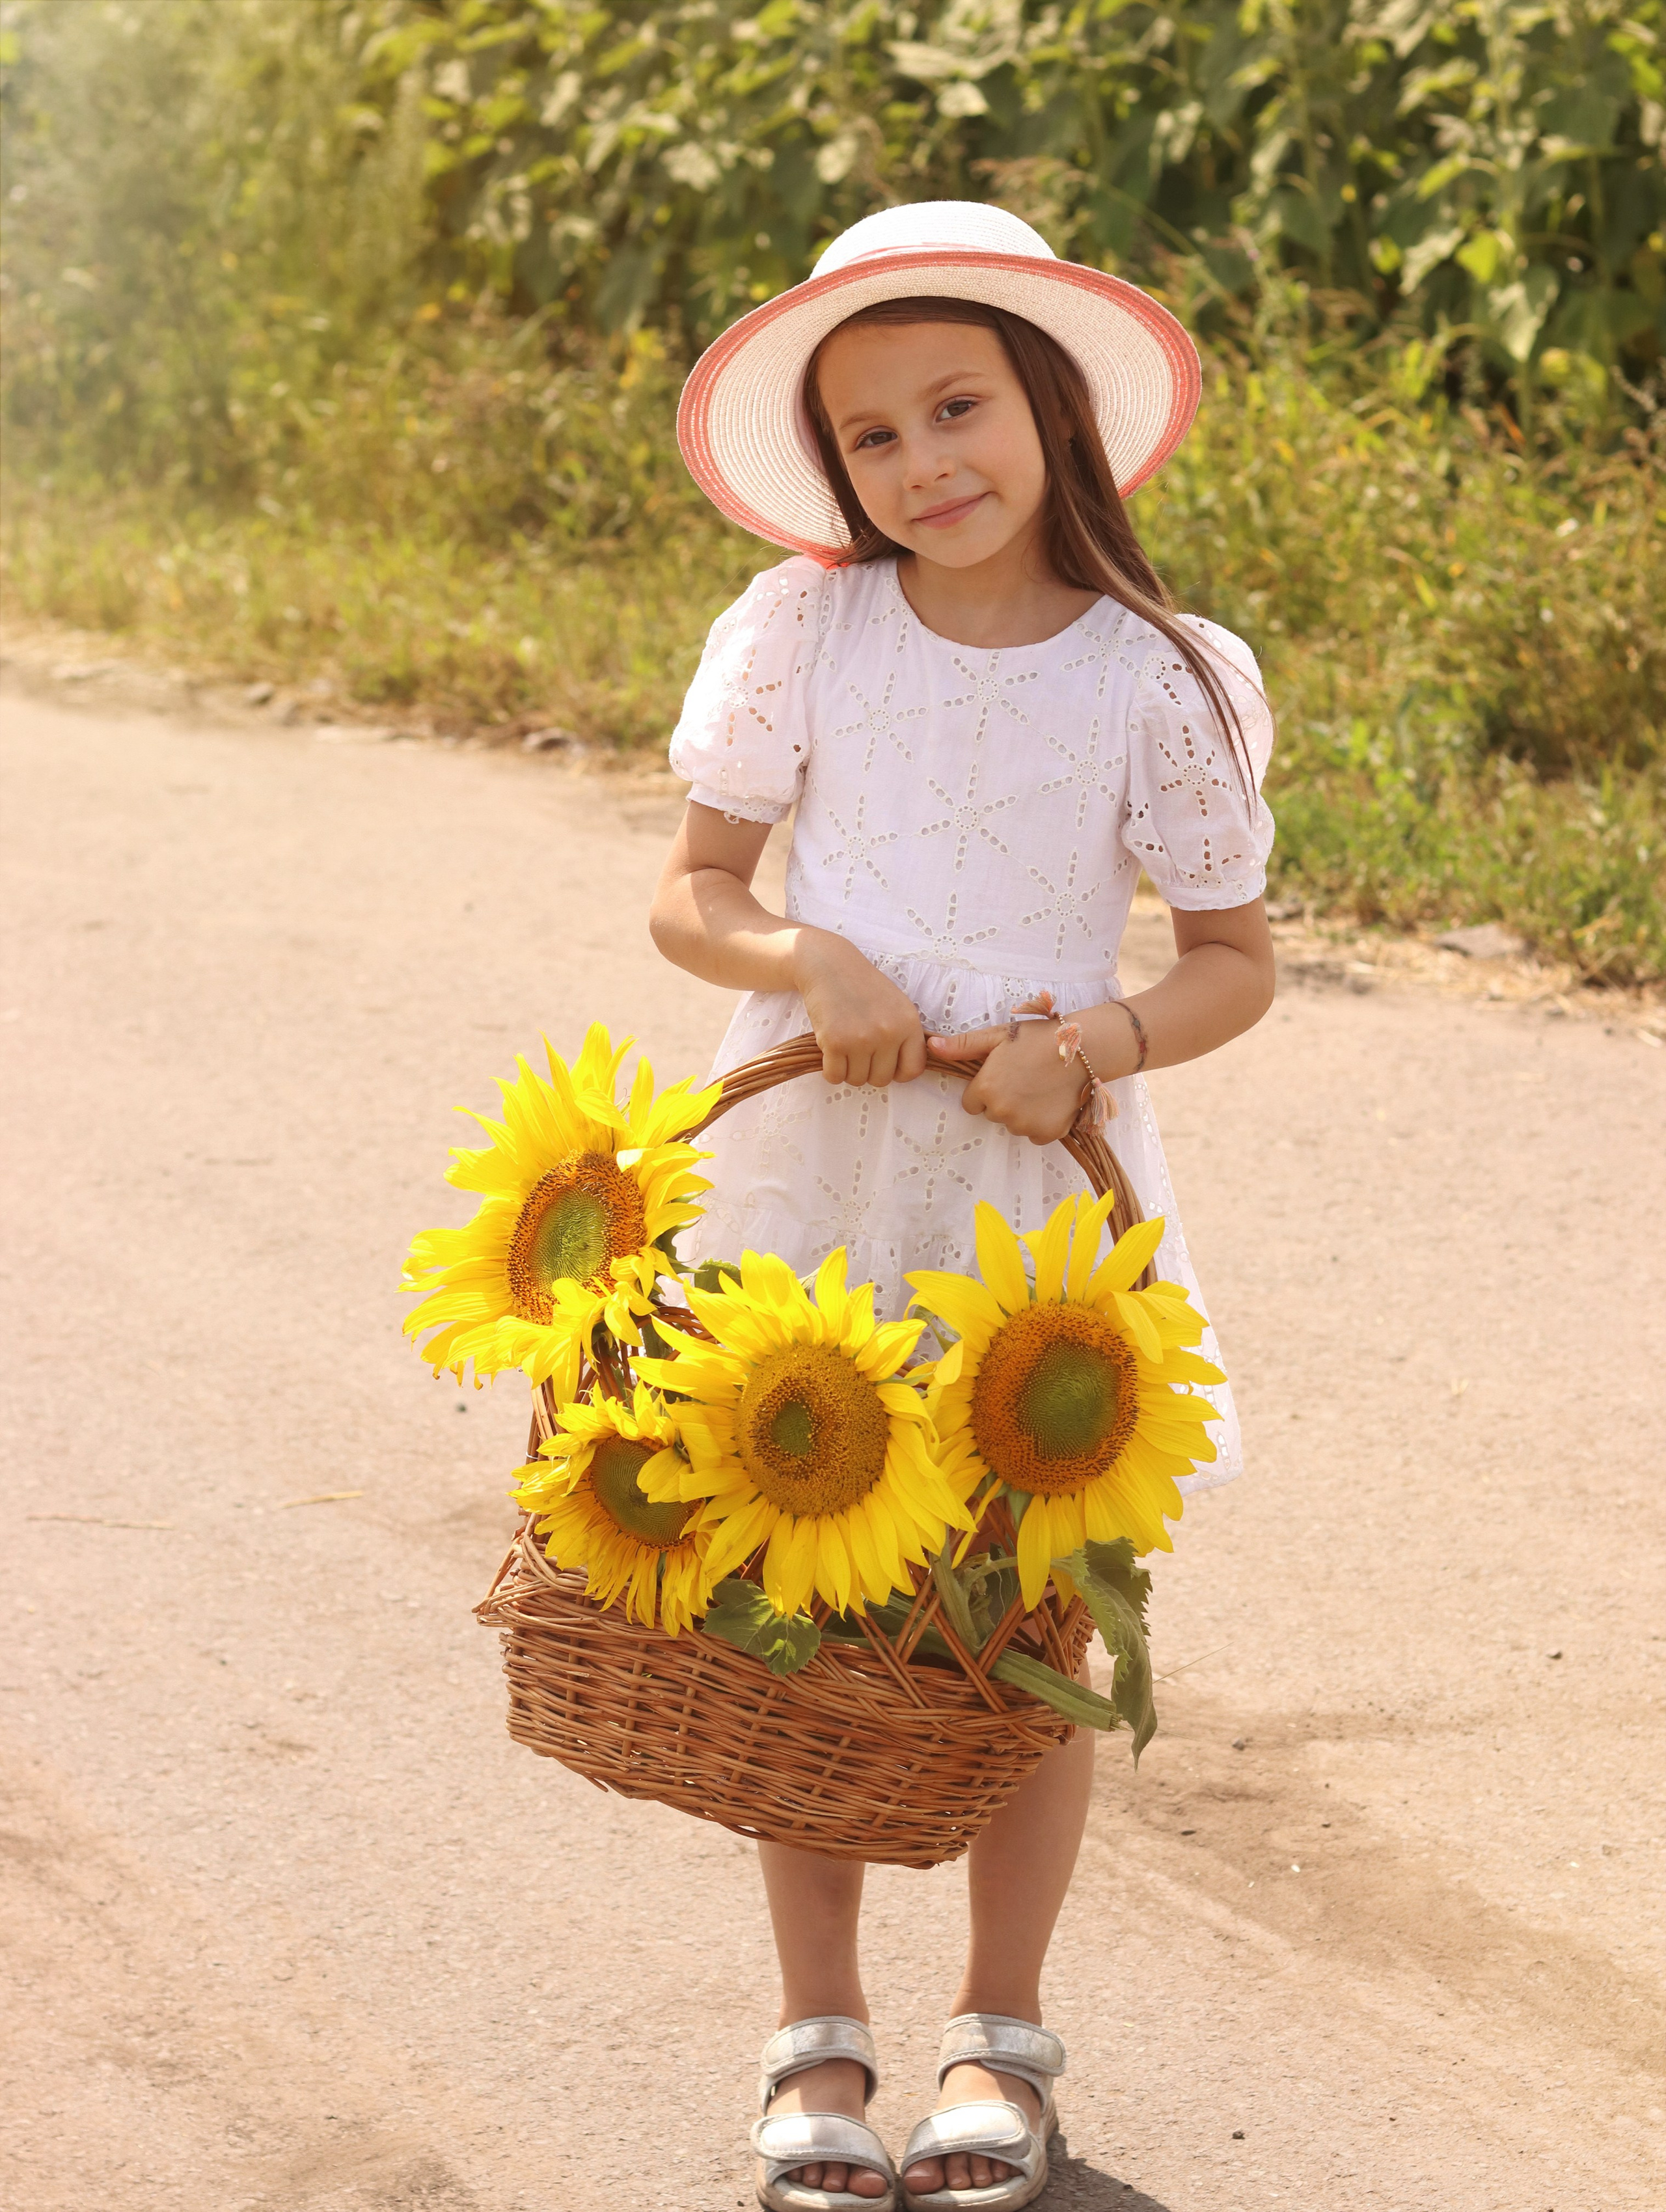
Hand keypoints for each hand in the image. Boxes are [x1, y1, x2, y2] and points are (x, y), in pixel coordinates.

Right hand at [794, 931, 926, 1086]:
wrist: (830, 966)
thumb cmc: (863, 987)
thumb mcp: (897, 1006)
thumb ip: (905, 1036)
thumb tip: (905, 1073)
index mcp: (909, 1024)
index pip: (912, 1070)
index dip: (898, 1073)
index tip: (885, 1063)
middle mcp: (888, 1033)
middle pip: (882, 1079)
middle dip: (869, 1071)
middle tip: (859, 1051)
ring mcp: (861, 1039)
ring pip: (857, 1080)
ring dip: (848, 1070)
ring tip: (845, 1047)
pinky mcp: (835, 1042)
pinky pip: (834, 1076)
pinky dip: (830, 1070)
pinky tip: (830, 1052)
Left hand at [929, 1017, 1085, 1143]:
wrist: (1083, 1048)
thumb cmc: (1038, 1037)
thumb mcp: (997, 1036)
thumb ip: (962, 1046)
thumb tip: (930, 1046)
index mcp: (986, 1088)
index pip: (972, 1103)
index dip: (986, 1089)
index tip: (1003, 1075)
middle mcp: (1001, 1111)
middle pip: (993, 1114)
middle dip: (1003, 1100)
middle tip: (1024, 1077)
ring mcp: (1025, 1125)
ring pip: (1013, 1124)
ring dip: (1022, 1112)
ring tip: (1039, 1087)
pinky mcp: (1047, 1134)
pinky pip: (1034, 1134)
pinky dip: (1041, 1122)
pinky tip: (1051, 1101)